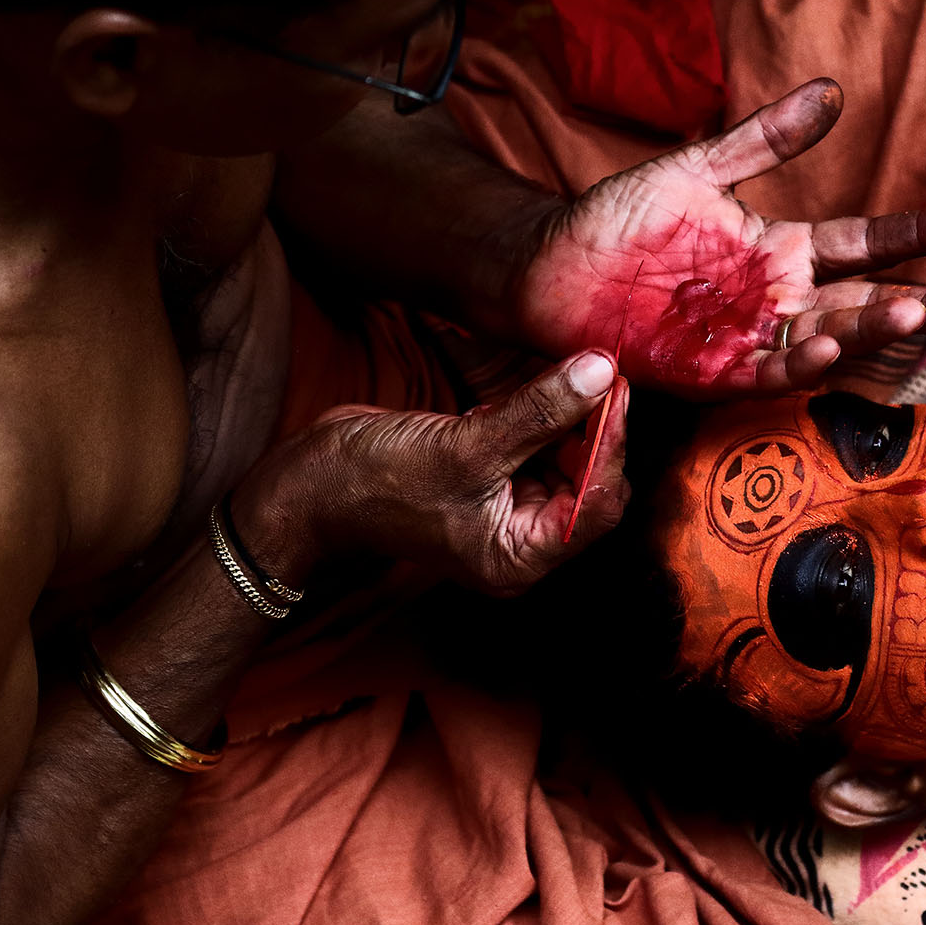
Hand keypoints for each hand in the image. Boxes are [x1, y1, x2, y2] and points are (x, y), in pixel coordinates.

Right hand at [288, 351, 629, 595]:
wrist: (310, 484)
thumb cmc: (377, 482)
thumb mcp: (466, 446)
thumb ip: (538, 413)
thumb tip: (599, 373)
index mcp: (522, 557)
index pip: (597, 503)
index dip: (612, 443)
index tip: (615, 387)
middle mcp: (522, 541)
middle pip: (589, 482)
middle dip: (596, 427)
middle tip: (602, 369)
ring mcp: (506, 510)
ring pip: (565, 458)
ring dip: (570, 415)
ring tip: (575, 367)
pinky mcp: (491, 479)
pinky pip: (534, 446)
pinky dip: (540, 415)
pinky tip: (536, 384)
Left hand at [516, 78, 925, 395]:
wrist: (551, 266)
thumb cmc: (620, 219)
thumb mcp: (697, 167)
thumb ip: (764, 138)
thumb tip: (832, 92)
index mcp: (782, 251)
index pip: (865, 243)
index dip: (915, 233)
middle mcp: (779, 301)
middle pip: (865, 302)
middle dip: (921, 304)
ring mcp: (751, 340)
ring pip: (830, 340)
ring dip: (872, 330)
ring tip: (913, 313)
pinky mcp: (714, 373)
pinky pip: (769, 373)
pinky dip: (802, 363)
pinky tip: (830, 343)